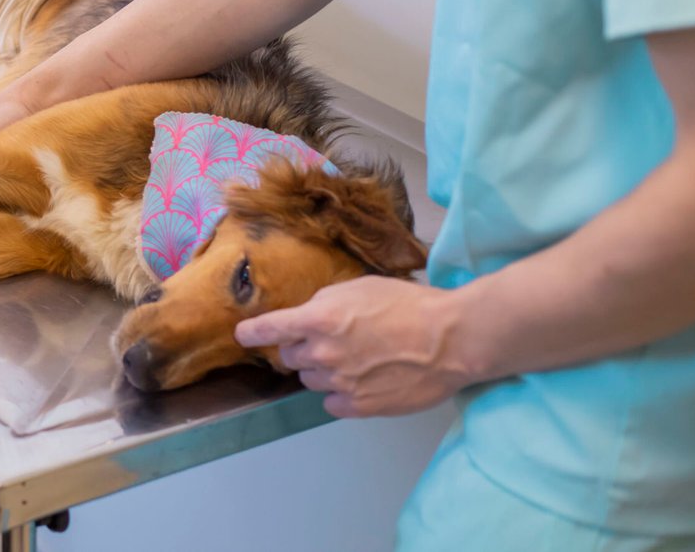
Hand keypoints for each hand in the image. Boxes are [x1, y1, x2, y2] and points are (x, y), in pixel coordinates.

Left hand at [234, 276, 481, 417]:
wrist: (451, 339)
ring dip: (324, 371)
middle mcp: (322, 353)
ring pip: (311, 381)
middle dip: (303, 348)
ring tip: (357, 359)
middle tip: (333, 341)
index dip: (252, 332)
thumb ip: (324, 303)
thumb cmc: (408, 305)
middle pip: (290, 357)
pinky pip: (332, 404)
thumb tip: (307, 316)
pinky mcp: (359, 407)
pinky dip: (342, 395)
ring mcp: (340, 382)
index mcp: (318, 319)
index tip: (242, 335)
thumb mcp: (359, 287)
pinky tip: (364, 381)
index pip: (268, 329)